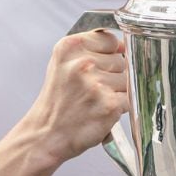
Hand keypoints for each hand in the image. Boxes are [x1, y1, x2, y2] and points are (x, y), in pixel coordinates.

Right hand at [25, 29, 129, 163]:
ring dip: (116, 92)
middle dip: (111, 75)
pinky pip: (129, 99)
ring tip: (94, 102)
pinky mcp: (110, 104)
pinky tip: (100, 112)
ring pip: (127, 80)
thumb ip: (90, 50)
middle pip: (121, 60)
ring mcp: (97, 83)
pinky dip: (119, 108)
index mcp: (70, 47)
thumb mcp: (63, 65)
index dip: (108, 56)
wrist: (46, 135)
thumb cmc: (57, 102)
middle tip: (89, 91)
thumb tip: (123, 46)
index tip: (95, 69)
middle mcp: (83, 63)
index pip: (110, 40)